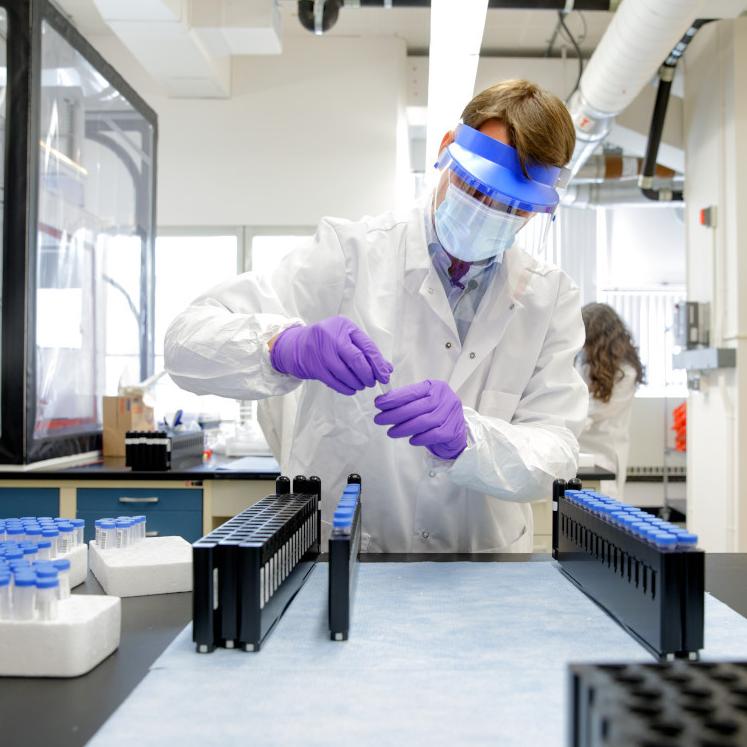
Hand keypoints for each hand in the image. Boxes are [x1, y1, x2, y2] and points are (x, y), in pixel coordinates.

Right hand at [270, 316, 392, 394]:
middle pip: (356, 360)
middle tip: (372, 382)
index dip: (378, 364)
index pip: (367, 346)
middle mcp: (332, 337)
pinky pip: (334, 382)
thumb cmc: (327, 341)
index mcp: (344, 326)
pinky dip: (346, 388)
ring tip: (361, 385)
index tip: (385, 376)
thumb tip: (387, 369)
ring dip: (357, 383)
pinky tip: (351, 389)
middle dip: (368, 375)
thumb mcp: (346, 338)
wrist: (296, 345)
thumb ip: (366, 351)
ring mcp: (321, 352)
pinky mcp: (314, 367)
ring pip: (345, 373)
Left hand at [374, 379, 466, 459]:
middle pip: (417, 407)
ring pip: (424, 421)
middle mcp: (446, 398)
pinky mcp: (453, 430)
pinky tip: (411, 440)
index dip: (394, 398)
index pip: (412, 392)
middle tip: (380, 419)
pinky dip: (420, 438)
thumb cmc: (434, 415)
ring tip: (391, 432)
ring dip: (404, 428)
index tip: (379, 404)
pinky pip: (433, 435)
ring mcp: (452, 413)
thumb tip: (383, 402)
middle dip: (395, 414)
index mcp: (436, 387)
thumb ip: (407, 401)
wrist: (455, 432)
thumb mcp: (422, 403)